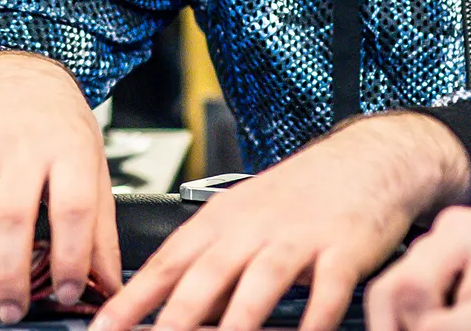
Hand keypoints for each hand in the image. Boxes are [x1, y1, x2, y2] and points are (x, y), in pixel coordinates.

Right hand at [0, 52, 118, 323]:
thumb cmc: (60, 129)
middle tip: (11, 312)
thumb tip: (109, 285)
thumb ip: (100, 230)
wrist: (17, 78)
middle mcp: (22, 145)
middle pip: (11, 220)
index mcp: (69, 148)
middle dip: (9, 277)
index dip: (70, 258)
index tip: (68, 292)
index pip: (73, 209)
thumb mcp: (93, 168)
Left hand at [91, 112, 470, 330]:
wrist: (366, 157)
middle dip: (175, 319)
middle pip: (206, 276)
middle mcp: (255, 227)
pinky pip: (327, 289)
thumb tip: (170, 306)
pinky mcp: (343, 248)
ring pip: (260, 282)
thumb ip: (211, 259)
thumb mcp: (245, 215)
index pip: (167, 262)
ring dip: (237, 322)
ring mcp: (299, 237)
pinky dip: (315, 317)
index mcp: (223, 219)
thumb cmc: (302, 192)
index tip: (104, 328)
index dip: (133, 299)